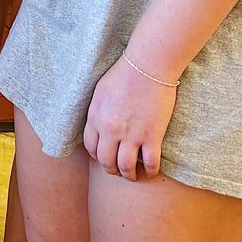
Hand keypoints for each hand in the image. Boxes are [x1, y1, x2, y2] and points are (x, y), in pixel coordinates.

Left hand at [82, 55, 177, 179]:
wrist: (148, 66)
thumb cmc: (124, 74)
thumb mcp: (100, 92)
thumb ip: (97, 112)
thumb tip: (98, 126)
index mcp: (95, 118)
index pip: (90, 147)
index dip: (96, 155)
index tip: (103, 157)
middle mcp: (110, 130)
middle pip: (105, 161)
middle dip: (110, 169)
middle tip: (117, 169)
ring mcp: (131, 135)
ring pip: (125, 167)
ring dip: (128, 175)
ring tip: (133, 175)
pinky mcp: (152, 136)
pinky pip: (149, 163)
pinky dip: (150, 171)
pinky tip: (151, 170)